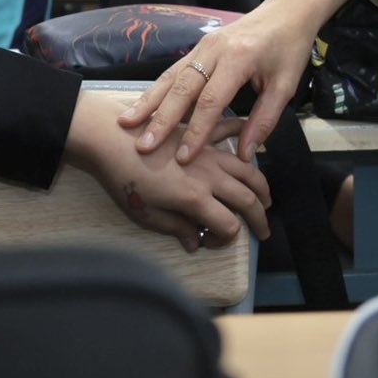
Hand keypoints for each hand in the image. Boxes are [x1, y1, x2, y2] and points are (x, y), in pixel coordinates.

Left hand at [66, 95, 271, 251]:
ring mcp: (209, 153)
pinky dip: (247, 141)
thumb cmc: (123, 180)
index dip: (224, 239)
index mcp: (195, 198)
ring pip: (248, 170)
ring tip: (266, 201)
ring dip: (262, 187)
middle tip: (264, 231)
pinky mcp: (202, 137)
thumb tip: (195, 242)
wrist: (110, 138)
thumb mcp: (145, 214)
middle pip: (247, 199)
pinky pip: (232, 136)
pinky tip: (253, 149)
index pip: (228, 225)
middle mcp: (210, 175)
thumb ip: (175, 228)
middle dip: (259, 218)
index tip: (209, 241)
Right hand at [119, 0, 363, 162]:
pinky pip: (173, 70)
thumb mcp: (285, 86)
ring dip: (149, 101)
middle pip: (182, 88)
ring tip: (127, 124)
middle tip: (143, 146)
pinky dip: (156, 89)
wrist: (287, 11)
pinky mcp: (198, 46)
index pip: (211, 101)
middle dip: (161, 119)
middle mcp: (214, 50)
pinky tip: (142, 106)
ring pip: (171, 76)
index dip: (196, 132)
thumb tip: (245, 155)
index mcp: (238, 59)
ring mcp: (203, 45)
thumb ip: (264, 121)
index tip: (183, 158)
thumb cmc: (288, 49)